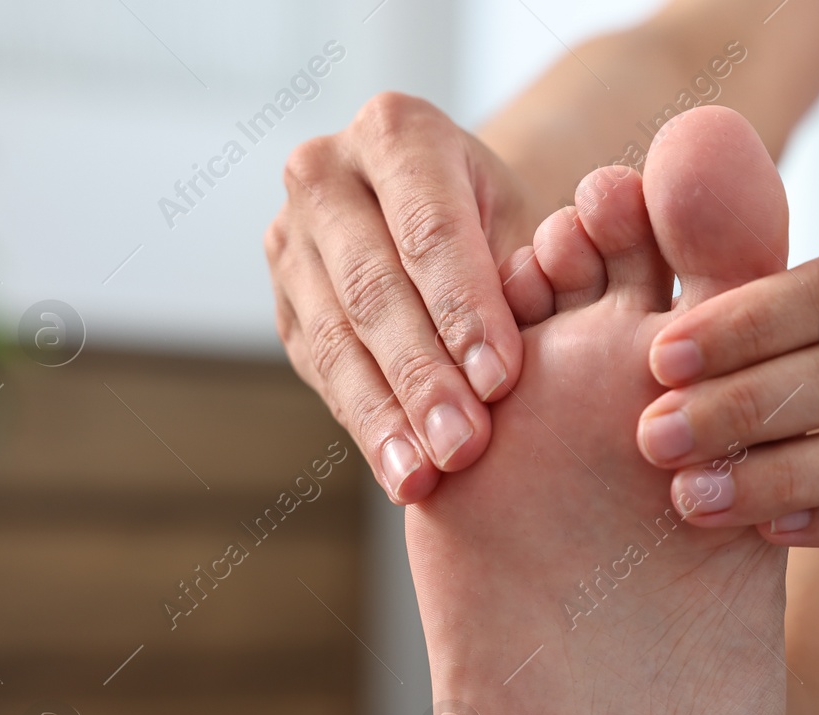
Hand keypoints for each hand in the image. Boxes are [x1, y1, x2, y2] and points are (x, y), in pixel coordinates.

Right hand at [265, 93, 539, 501]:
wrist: (450, 221)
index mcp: (398, 132)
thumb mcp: (534, 223)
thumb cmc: (510, 222)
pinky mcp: (284, 304)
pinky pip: (323, 373)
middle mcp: (324, 173)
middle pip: (373, 288)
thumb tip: (515, 340)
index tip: (500, 381)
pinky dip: (367, 428)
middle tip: (463, 446)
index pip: (429, 230)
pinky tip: (402, 476)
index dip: (464, 310)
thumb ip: (532, 273)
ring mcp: (291, 240)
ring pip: (335, 338)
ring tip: (424, 478)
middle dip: (421, 376)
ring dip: (384, 417)